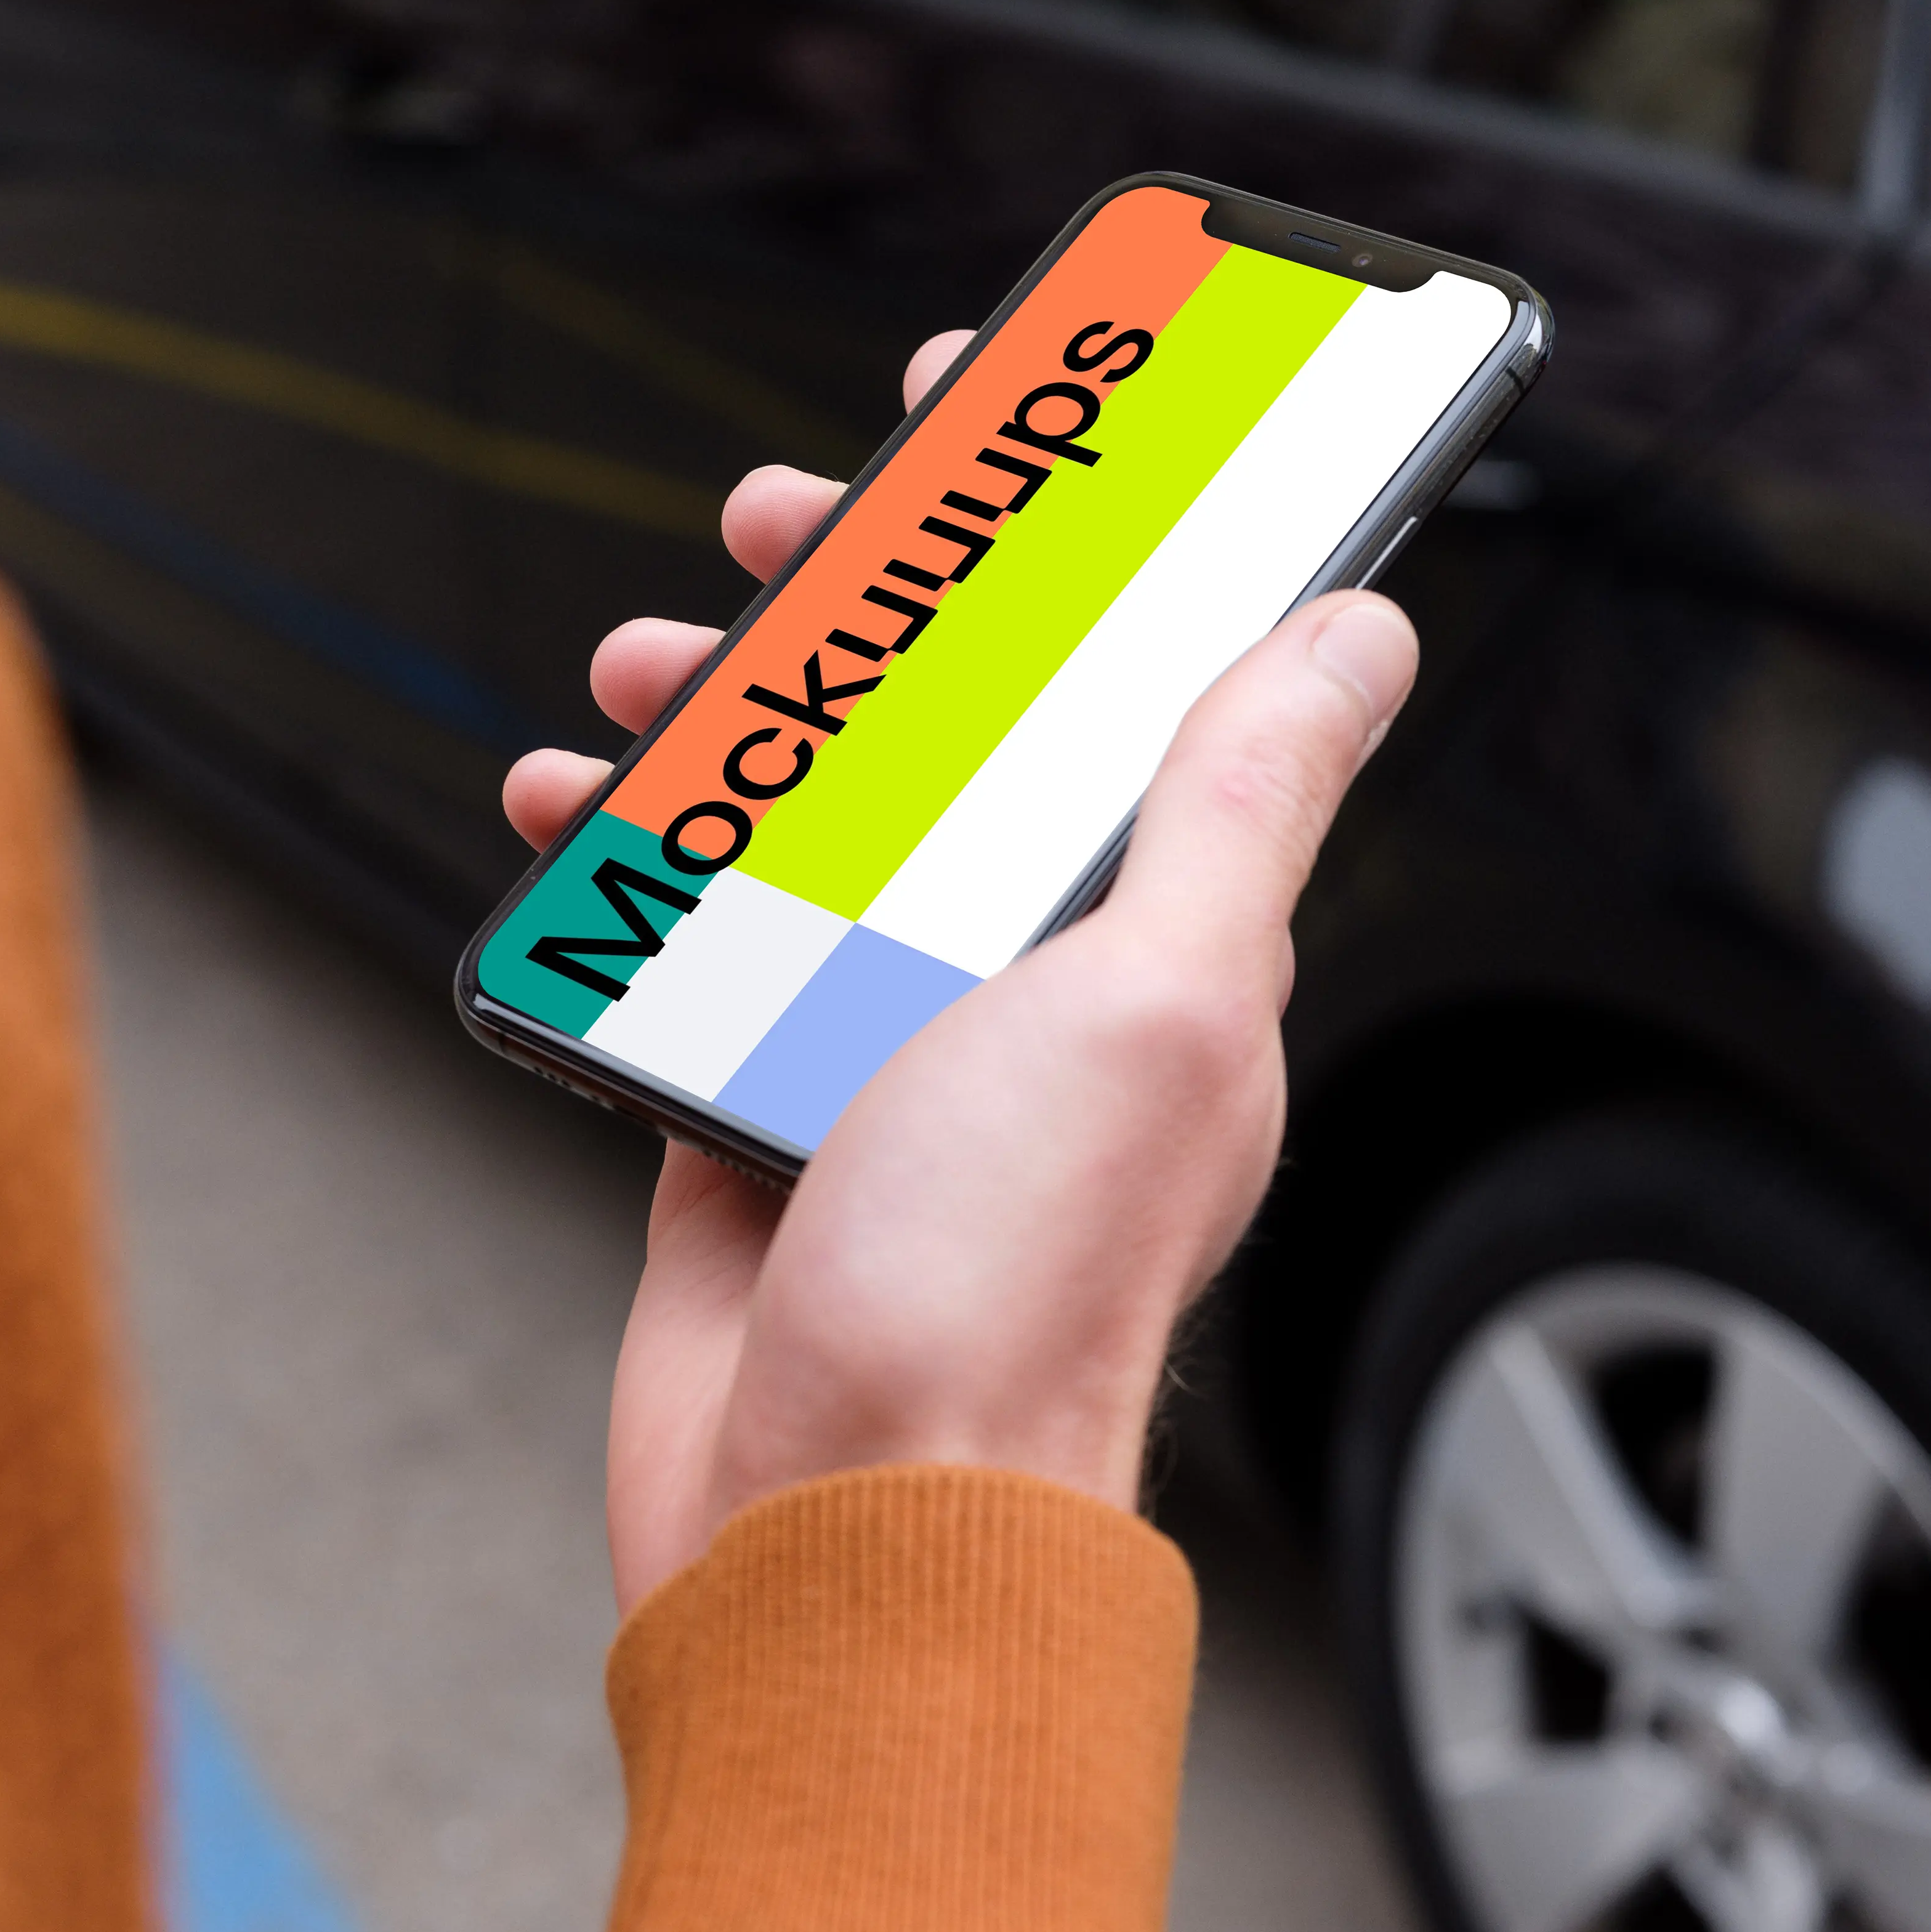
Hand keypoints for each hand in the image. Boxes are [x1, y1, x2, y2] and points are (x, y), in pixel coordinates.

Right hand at [503, 335, 1417, 1614]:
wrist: (845, 1522)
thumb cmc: (1016, 1284)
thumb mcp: (1158, 999)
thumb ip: (1239, 806)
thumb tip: (1366, 633)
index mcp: (1155, 946)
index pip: (1135, 686)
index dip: (1073, 537)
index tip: (991, 409)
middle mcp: (1029, 985)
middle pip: (947, 732)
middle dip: (861, 603)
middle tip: (782, 520)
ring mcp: (886, 1049)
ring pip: (801, 823)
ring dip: (720, 722)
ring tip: (643, 674)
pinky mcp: (754, 1116)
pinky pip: (691, 945)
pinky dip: (624, 867)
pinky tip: (564, 812)